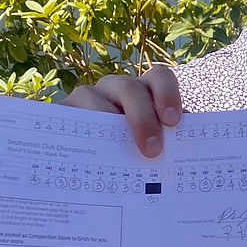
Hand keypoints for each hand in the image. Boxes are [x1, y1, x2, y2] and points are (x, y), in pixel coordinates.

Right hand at [62, 65, 181, 156]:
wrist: (85, 168)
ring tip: (115, 153)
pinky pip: (64, 115)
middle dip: (143, 117)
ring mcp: (86, 97)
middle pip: (130, 88)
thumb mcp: (149, 148)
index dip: (168, 94)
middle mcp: (115, 89)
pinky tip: (79, 150)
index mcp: (143, 93)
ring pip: (94, 98)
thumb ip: (167, 144)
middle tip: (152, 150)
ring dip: (108, 123)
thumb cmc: (129, 154)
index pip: (159, 78)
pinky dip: (71, 128)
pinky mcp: (62, 112)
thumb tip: (184, 156)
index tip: (173, 121)